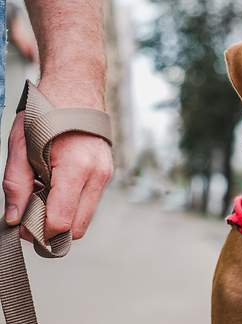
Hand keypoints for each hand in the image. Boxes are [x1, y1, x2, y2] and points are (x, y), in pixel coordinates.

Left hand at [3, 109, 112, 240]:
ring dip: (62, 216)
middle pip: (76, 228)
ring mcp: (105, 175)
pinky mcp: (105, 173)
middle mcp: (97, 175)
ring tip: (41, 195)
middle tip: (30, 216)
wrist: (76, 88)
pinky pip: (88, 202)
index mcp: (76, 168)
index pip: (60, 221)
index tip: (21, 225)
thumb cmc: (48, 111)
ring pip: (84, 218)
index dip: (38, 231)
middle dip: (52, 230)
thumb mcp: (20, 145)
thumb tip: (14, 217)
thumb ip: (16, 184)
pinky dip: (70, 204)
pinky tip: (54, 186)